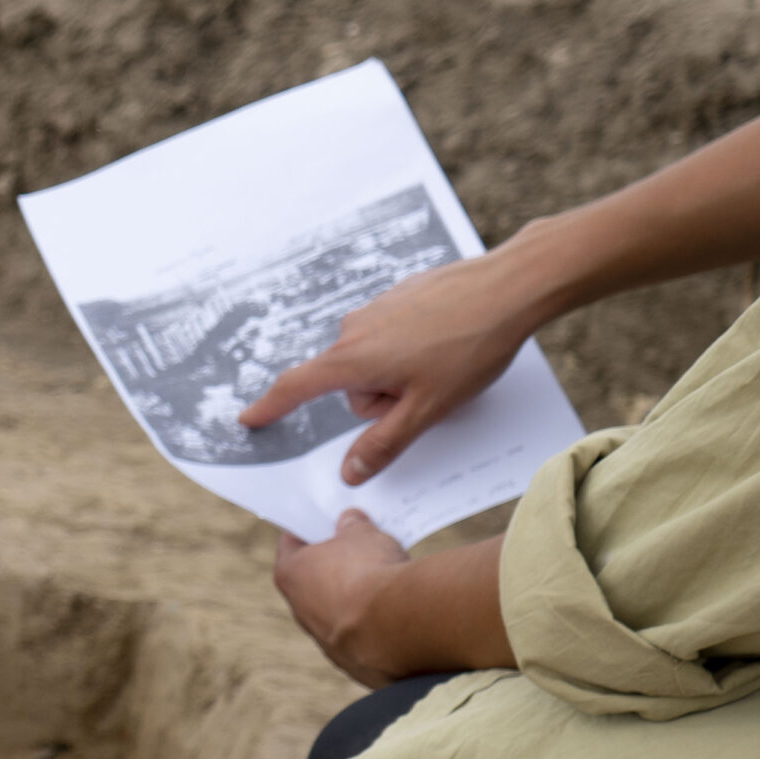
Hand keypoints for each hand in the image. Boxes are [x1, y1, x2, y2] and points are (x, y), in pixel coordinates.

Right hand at [239, 249, 547, 483]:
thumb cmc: (471, 348)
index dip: (271, 407)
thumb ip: (384, 443)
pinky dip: (412, 347)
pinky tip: (449, 342)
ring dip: (400, 373)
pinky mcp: (399, 295)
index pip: (297, 388)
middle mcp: (354, 330)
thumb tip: (349, 472)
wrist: (510, 286)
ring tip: (445, 366)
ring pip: (373, 360)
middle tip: (426, 396)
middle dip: (381, 399)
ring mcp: (376, 309)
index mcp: (353, 360)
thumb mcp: (428, 409)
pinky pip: (390, 335)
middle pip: (350, 384)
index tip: (249, 418)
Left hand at [273, 510, 412, 687]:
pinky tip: (397, 611)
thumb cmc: (369, 573)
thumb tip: (351, 521)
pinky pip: (363, 635)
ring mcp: (326, 640)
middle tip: (361, 547)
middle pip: (315, 579)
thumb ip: (353, 525)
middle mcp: (300, 610)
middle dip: (337, 563)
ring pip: (339, 611)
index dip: (312, 529)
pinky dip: (376, 623)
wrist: (396, 627)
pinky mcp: (354, 662)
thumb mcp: (363, 534)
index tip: (328, 521)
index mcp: (290, 574)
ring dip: (358, 597)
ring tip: (387, 579)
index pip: (292, 544)